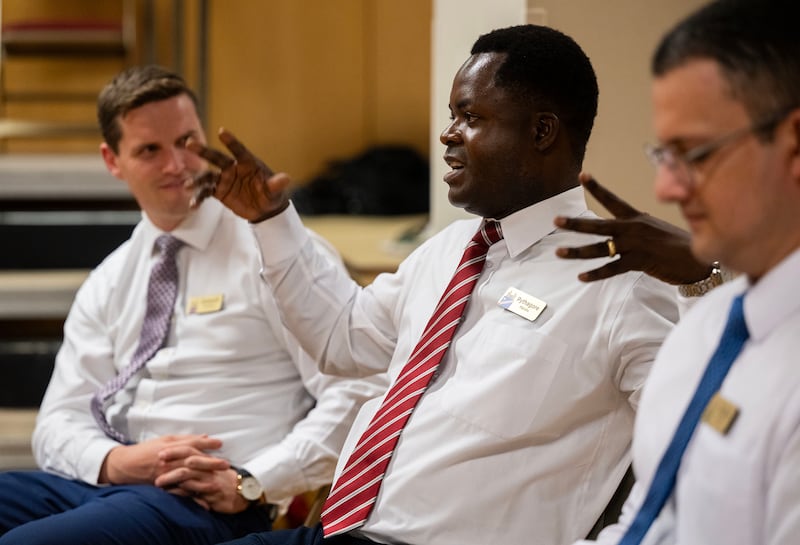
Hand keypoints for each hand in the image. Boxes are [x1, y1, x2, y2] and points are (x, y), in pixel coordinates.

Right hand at [99, 434, 222, 485]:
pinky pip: (178, 492)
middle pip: (193, 460)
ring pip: (187, 477)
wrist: (126, 465)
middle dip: (210, 463)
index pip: (191, 444)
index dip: (206, 443)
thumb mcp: (165, 439)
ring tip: (217, 483)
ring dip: (203, 480)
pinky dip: (190, 496)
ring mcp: (165, 474)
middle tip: (225, 465)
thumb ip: (185, 439)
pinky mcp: (162, 486)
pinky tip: (201, 499)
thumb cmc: (147, 450)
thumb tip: (206, 436)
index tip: (220, 443)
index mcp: (170, 447)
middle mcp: (169, 460)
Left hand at [154, 452, 247, 513]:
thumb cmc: (225, 479)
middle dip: (171, 463)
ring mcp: (210, 482)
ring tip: (157, 482)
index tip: (160, 452)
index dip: (176, 451)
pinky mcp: (211, 496)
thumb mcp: (214, 466)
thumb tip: (188, 453)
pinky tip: (170, 495)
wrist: (244, 492)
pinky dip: (181, 495)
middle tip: (156, 463)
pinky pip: (194, 495)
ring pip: (189, 478)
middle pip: (188, 463)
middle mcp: (209, 470)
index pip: (191, 451)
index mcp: (208, 461)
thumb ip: (201, 458)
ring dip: (172, 479)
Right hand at [185, 127, 291, 221]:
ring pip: (207, 176)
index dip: (231, 141)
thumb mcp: (276, 191)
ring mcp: (224, 179)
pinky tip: (193, 205)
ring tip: (187, 185)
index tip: (221, 131)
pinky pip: (206, 192)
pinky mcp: (219, 191)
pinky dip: (199, 198)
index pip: (238, 150)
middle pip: (216, 158)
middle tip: (189, 143)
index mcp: (247, 163)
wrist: (264, 209)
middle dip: (203, 151)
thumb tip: (286, 178)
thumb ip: (277, 184)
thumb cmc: (272, 195)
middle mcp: (233, 168)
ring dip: (196, 179)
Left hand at [554, 174, 711, 284]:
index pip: (612, 199)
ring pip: (599, 248)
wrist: (698, 258)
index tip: (582, 175)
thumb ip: (637, 229)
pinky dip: (596, 274)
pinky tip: (581, 276)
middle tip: (556, 220)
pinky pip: (612, 268)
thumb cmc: (676, 244)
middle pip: (598, 225)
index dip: (596, 187)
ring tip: (559, 252)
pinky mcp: (638, 262)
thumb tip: (622, 230)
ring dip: (577, 251)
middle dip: (576, 223)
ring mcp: (634, 245)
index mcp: (636, 218)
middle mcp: (632, 228)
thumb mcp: (655, 229)